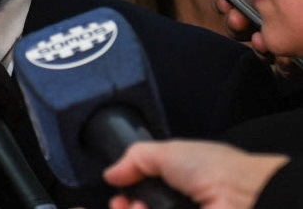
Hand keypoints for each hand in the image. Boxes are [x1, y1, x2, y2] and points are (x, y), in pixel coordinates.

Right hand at [103, 140, 288, 208]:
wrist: (244, 195)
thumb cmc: (213, 169)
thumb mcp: (166, 152)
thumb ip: (135, 158)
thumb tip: (111, 173)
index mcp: (176, 185)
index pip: (140, 194)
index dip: (124, 195)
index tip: (118, 195)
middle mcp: (177, 205)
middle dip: (123, 206)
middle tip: (123, 204)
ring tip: (135, 207)